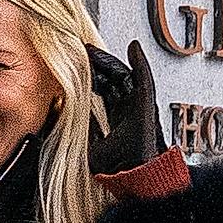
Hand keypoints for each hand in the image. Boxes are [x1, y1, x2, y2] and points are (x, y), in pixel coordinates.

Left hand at [85, 43, 167, 173]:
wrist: (132, 174)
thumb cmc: (117, 168)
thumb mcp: (93, 145)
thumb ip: (87, 128)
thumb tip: (76, 115)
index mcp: (118, 118)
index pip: (105, 90)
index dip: (93, 77)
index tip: (79, 66)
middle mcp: (129, 109)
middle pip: (113, 79)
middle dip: (98, 64)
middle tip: (84, 52)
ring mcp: (138, 105)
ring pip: (124, 75)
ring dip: (109, 61)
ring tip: (93, 49)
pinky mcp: (146, 103)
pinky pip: (144, 78)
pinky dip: (139, 61)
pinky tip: (133, 48)